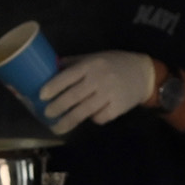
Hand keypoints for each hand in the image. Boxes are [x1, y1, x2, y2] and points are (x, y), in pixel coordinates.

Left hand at [38, 50, 157, 133]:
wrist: (143, 74)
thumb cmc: (114, 64)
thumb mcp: (94, 57)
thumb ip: (74, 63)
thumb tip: (50, 68)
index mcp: (91, 65)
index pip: (68, 76)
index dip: (54, 87)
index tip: (41, 96)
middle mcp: (99, 79)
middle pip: (74, 96)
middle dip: (57, 107)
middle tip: (46, 114)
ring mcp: (109, 94)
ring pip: (84, 111)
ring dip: (68, 121)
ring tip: (57, 127)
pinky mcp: (118, 108)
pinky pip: (99, 117)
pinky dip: (92, 119)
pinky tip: (89, 117)